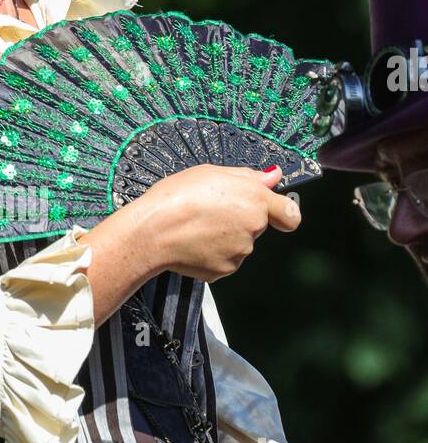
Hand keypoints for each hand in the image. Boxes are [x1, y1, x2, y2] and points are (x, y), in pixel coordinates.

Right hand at [137, 164, 299, 281]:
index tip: (278, 212)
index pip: (290, 213)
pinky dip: (213, 253)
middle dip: (241, 218)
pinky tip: (194, 242)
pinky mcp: (224, 270)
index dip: (284, 213)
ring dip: (226, 236)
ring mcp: (239, 252)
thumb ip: (248, 176)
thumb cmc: (175, 198)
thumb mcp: (211, 172)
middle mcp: (252, 228)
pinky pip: (225, 260)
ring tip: (198, 226)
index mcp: (254, 200)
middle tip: (212, 210)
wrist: (151, 232)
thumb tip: (272, 176)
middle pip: (257, 225)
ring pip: (240, 243)